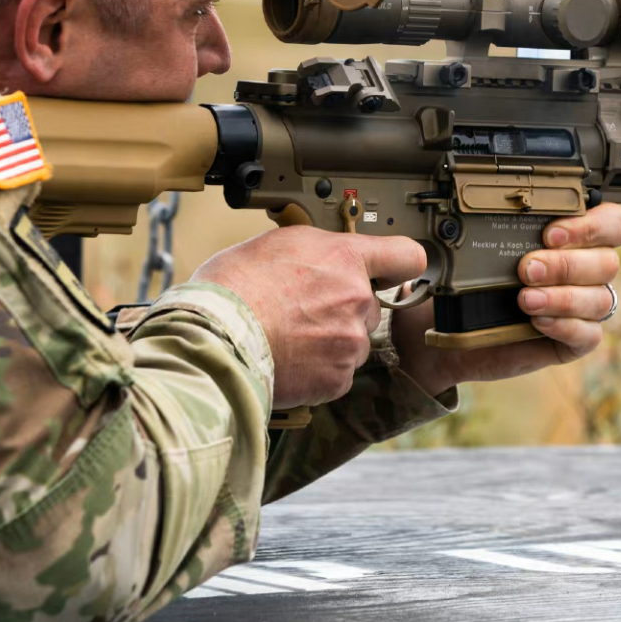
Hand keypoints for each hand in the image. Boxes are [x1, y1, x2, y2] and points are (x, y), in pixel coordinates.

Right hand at [192, 227, 427, 408]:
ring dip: (331, 342)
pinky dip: (318, 371)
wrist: (214, 337)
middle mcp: (357, 298)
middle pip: (370, 306)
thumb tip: (323, 256)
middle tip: (303, 311)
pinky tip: (289, 359)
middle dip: (344, 309)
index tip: (392, 270)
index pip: (406, 256)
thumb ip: (316, 249)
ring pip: (353, 342)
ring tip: (289, 337)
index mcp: (345, 258)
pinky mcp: (337, 378)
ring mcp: (350, 341)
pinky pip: (338, 373)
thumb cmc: (232, 288)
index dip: (399, 264)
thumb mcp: (276, 244)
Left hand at [394, 203, 620, 395]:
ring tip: (524, 299)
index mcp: (574, 236)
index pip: (612, 223)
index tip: (551, 233)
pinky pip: (589, 334)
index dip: (592, 225)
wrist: (445, 326)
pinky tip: (538, 322)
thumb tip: (466, 230)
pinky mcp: (574, 340)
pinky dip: (565, 326)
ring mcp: (582, 306)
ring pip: (600, 298)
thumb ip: (489, 234)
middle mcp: (585, 269)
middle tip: (526, 268)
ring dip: (563, 297)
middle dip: (566, 263)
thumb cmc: (468, 280)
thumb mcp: (477, 250)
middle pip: (608, 261)